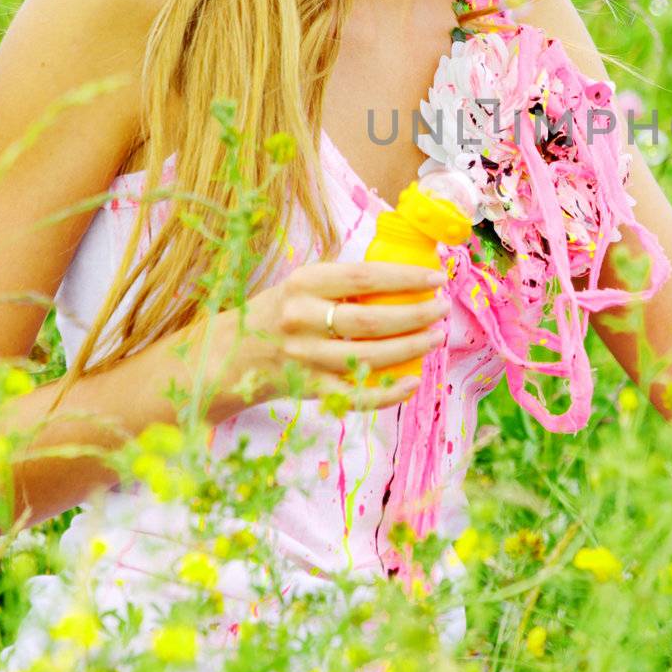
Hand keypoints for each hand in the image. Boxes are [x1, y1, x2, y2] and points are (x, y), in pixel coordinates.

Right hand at [249, 261, 449, 410]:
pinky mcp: (308, 388)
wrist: (229, 354)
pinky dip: (387, 393)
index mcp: (303, 284)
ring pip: (369, 356)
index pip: (364, 277)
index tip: (435, 278)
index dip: (405, 278)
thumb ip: (342, 282)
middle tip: (442, 309)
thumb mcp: (302, 285)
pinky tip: (411, 382)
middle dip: (416, 315)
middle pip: (372, 320)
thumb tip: (403, 276)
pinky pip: (355, 395)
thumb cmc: (278, 312)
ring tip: (435, 337)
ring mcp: (305, 357)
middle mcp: (302, 319)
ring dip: (411, 348)